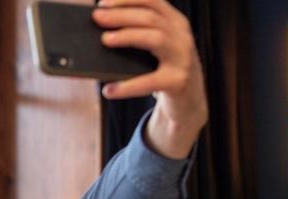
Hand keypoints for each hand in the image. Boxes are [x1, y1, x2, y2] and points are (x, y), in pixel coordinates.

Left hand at [92, 0, 207, 158]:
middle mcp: (182, 37)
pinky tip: (108, 90)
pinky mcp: (178, 82)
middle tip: (97, 17)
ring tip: (105, 40)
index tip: (102, 2)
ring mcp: (182, 58)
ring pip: (154, 38)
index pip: (152, 2)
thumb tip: (100, 33)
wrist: (190, 100)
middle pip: (150, 18)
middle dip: (121, 15)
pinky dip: (126, 87)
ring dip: (127, 36)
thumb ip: (138, 35)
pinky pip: (149, 82)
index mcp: (176, 23)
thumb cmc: (164, 70)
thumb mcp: (157, 48)